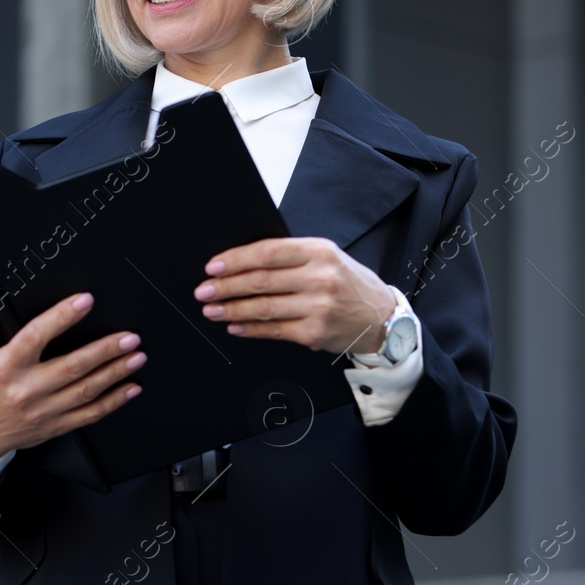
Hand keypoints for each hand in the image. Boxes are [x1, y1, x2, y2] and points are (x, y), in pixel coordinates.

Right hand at [0, 287, 146, 471]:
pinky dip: (113, 402)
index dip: (62, 317)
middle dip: (104, 350)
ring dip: (115, 373)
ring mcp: (44, 411)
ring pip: (85, 391)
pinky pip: (89, 415)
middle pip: (72, 367)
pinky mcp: (55, 427)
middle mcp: (27, 390)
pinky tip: (131, 388)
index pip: (37, 337)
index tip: (84, 301)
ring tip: (136, 356)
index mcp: (6, 367)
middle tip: (129, 337)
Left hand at [193, 237, 394, 356]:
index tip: (212, 266)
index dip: (235, 260)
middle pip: (260, 281)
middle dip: (225, 286)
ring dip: (231, 310)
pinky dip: (250, 328)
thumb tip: (241, 262)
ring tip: (212, 310)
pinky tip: (235, 326)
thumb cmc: (347, 282)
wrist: (380, 316)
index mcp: (318, 251)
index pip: (267, 252)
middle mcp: (319, 278)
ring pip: (263, 307)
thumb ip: (290, 256)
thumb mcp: (325, 257)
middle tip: (204, 291)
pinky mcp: (315, 333)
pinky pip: (274, 331)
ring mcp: (318, 307)